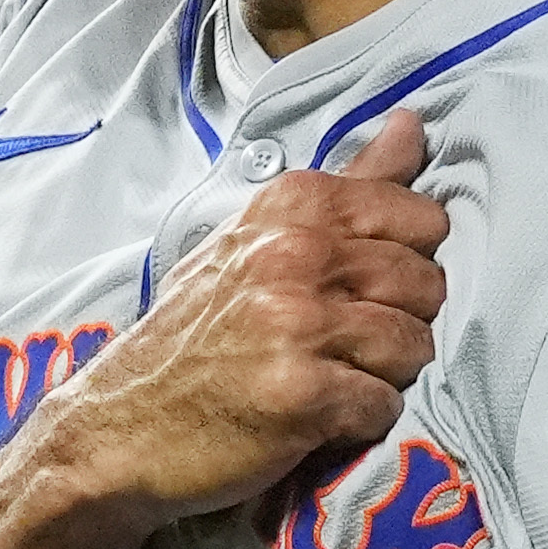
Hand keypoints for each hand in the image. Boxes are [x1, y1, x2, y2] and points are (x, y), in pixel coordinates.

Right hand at [35, 110, 447, 520]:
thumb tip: (412, 126)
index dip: (406, 262)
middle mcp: (297, 254)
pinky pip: (384, 406)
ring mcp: (298, 323)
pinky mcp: (302, 393)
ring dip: (382, 375)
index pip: (422, 219)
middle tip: (344, 344)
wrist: (120, 422)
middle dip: (400, 322)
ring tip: (330, 378)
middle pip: (427, 285)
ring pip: (413, 346)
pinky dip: (358, 422)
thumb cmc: (196, 331)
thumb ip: (349, 184)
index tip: (362, 287)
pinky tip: (316, 417)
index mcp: (294, 206)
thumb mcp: (258, 236)